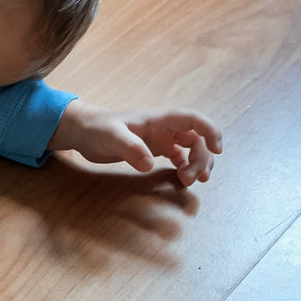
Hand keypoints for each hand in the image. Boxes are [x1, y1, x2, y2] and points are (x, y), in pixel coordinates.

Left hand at [49, 99, 222, 185]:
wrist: (83, 132)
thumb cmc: (97, 129)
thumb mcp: (112, 137)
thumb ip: (130, 148)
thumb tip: (149, 165)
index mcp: (158, 119)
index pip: (193, 119)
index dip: (209, 131)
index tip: (217, 150)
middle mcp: (164, 128)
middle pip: (196, 139)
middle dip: (201, 158)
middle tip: (192, 178)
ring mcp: (161, 139)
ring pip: (190, 149)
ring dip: (196, 164)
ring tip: (190, 181)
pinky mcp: (154, 150)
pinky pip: (178, 158)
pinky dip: (184, 167)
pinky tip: (182, 179)